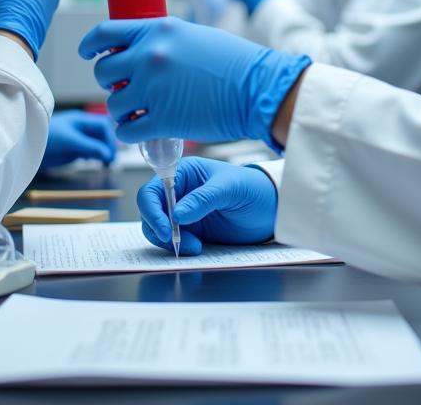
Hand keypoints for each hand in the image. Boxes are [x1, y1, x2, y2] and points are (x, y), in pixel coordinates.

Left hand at [41, 109, 117, 168]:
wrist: (25, 148)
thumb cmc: (46, 137)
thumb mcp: (70, 140)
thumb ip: (89, 146)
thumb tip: (108, 154)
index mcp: (80, 121)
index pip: (102, 126)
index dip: (109, 138)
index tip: (111, 152)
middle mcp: (80, 129)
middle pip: (101, 135)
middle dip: (108, 146)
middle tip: (112, 160)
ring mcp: (76, 140)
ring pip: (96, 145)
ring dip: (102, 152)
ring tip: (107, 164)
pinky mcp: (71, 151)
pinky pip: (88, 152)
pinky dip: (95, 157)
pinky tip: (97, 163)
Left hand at [79, 16, 310, 146]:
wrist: (259, 88)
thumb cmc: (233, 62)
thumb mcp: (193, 35)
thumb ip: (162, 40)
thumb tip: (137, 51)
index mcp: (158, 30)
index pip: (105, 33)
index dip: (91, 45)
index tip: (88, 54)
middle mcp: (150, 56)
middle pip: (104, 71)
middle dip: (111, 82)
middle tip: (127, 88)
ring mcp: (153, 88)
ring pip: (112, 104)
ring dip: (121, 109)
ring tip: (139, 111)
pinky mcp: (162, 119)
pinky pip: (126, 129)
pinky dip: (129, 132)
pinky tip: (141, 129)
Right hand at [138, 157, 276, 254]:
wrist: (270, 210)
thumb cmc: (253, 188)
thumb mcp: (230, 189)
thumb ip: (204, 199)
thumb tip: (178, 214)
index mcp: (184, 172)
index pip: (153, 190)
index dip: (152, 209)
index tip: (164, 229)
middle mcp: (179, 191)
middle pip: (150, 211)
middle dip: (159, 228)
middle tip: (179, 242)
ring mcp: (183, 212)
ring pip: (157, 228)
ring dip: (169, 241)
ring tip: (194, 246)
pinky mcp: (190, 230)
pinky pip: (172, 241)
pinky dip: (177, 247)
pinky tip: (196, 247)